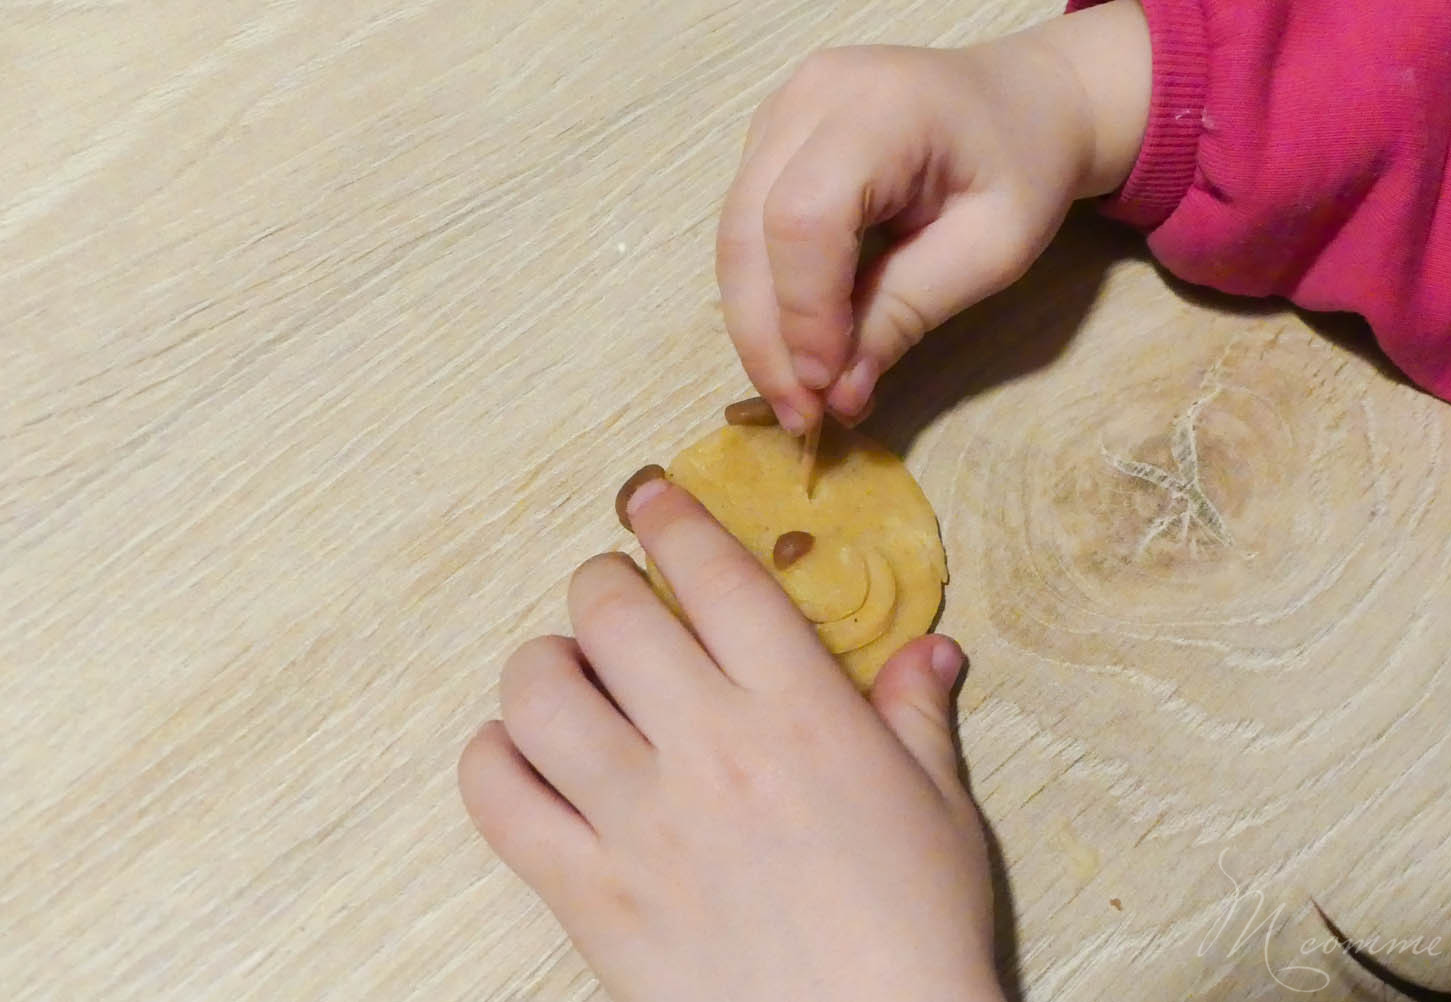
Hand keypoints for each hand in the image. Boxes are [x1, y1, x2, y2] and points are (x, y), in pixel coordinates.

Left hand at [459, 473, 1002, 1001]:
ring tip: (565, 679)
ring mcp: (639, 820)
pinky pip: (499, 800)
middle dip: (601, 584)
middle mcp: (709, 746)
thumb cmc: (915, 929)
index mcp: (798, 710)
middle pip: (608, 612)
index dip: (670, 519)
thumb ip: (918, 715)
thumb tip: (933, 649)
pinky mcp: (589, 893)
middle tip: (612, 600)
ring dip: (540, 666)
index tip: (647, 497)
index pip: (714, 575)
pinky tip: (525, 759)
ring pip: (538, 693)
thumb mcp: (939, 808)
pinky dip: (495, 760)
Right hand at [715, 1, 1148, 430]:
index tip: (827, 388)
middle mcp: (809, 98)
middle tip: (801, 417)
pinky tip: (794, 350)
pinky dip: (763, 299)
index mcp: (879, 108)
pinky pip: (744, 231)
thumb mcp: (991, 252)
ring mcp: (779, 113)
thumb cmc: (1022, 169)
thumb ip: (908, 313)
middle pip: (748, 231)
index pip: (805, 218)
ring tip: (797, 399)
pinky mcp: (767, 141)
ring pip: (733, 238)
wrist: (1022, 102)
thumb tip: (839, 394)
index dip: (805, 312)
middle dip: (766, 337)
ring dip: (757, 329)